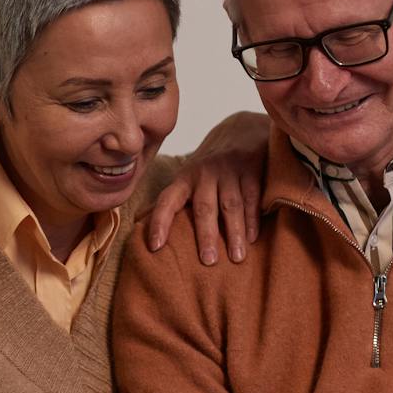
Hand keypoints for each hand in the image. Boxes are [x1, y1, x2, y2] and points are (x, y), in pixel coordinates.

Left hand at [146, 111, 269, 261]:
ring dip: (234, 232)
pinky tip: (251, 239)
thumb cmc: (208, 168)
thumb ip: (170, 202)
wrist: (240, 130)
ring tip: (236, 258)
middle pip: (204, 207)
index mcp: (183, 179)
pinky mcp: (251, 170)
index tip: (155, 247)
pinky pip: (251, 198)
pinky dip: (252, 219)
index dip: (159, 223)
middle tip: (208, 261)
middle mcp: (204, 174)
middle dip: (205, 235)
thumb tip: (140, 226)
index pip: (167, 201)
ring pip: (231, 205)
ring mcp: (229, 171)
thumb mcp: (187, 179)